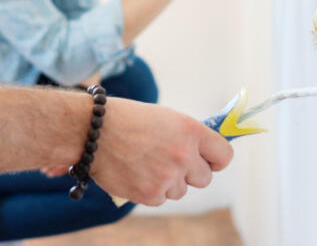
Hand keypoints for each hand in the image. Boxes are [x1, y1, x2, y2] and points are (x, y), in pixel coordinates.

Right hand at [89, 98, 232, 205]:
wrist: (92, 130)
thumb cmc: (126, 119)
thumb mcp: (164, 118)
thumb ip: (186, 136)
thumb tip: (202, 151)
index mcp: (190, 130)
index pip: (224, 155)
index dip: (216, 158)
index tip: (208, 159)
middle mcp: (184, 155)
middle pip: (205, 178)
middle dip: (191, 173)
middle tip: (171, 162)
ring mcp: (168, 177)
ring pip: (180, 190)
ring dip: (168, 182)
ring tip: (145, 163)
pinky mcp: (151, 195)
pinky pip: (161, 198)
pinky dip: (150, 190)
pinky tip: (135, 172)